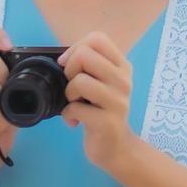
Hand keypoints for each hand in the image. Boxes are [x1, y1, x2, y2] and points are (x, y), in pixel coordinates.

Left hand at [58, 30, 135, 170]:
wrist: (116, 147)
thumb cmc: (103, 112)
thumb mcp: (101, 84)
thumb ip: (89, 67)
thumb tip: (63, 59)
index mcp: (122, 67)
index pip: (97, 38)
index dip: (76, 48)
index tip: (71, 67)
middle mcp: (124, 80)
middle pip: (85, 55)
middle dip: (70, 70)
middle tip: (74, 88)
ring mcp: (118, 101)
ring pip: (80, 81)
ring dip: (69, 94)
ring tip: (76, 104)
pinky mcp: (108, 121)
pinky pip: (75, 108)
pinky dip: (68, 115)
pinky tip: (75, 122)